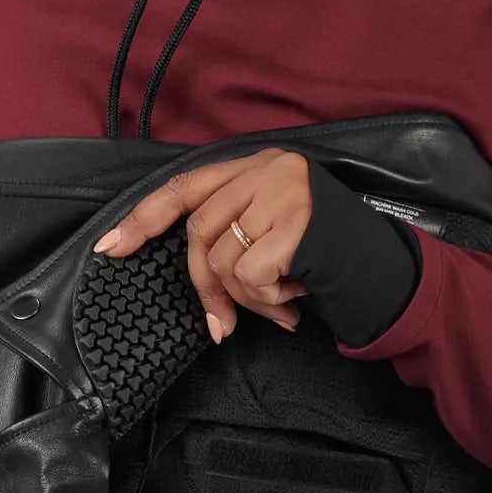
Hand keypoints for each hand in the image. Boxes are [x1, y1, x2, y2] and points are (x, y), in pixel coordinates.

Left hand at [91, 148, 312, 342]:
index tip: (109, 248)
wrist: (382, 269)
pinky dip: (268, 301)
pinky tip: (295, 296)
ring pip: (223, 261)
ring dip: (247, 300)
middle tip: (223, 325)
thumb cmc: (318, 259)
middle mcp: (267, 169)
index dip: (142, 219)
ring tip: (281, 301)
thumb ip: (228, 240)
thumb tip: (192, 286)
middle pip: (199, 235)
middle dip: (205, 288)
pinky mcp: (297, 222)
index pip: (184, 188)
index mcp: (253, 167)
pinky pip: (251, 277)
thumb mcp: (269, 236)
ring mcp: (284, 191)